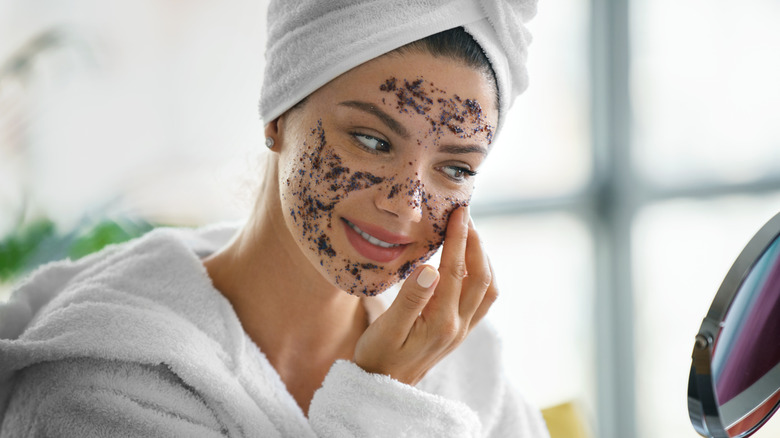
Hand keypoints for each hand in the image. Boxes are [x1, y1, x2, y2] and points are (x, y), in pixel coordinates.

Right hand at [353, 206, 497, 384]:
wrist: (382, 390)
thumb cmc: (377, 357)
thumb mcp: (386, 329)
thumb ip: (410, 299)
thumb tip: (431, 267)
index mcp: (441, 322)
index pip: (456, 271)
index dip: (459, 238)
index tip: (458, 212)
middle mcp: (458, 326)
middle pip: (480, 276)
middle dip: (475, 242)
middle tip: (464, 215)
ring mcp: (462, 330)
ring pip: (488, 288)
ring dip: (483, 257)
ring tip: (470, 233)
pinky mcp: (459, 332)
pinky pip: (483, 299)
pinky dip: (482, 274)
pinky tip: (470, 262)